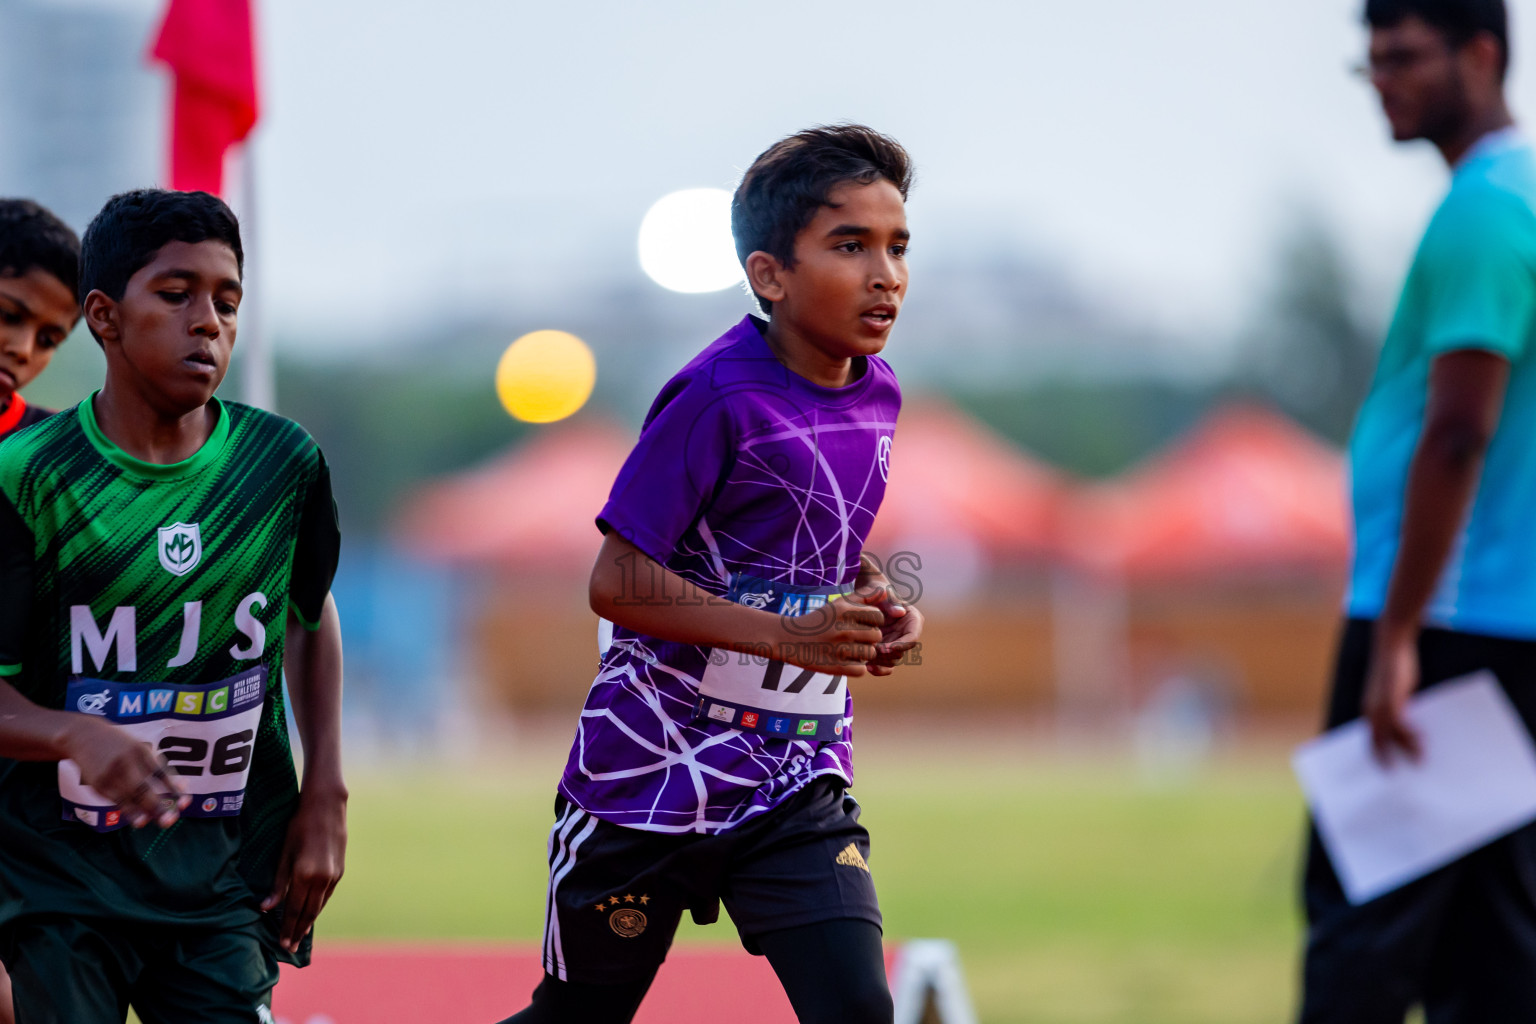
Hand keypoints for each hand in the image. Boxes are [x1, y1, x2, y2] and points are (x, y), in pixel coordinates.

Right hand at [61, 717, 188, 827]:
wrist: (83, 736)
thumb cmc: (119, 745)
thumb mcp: (139, 747)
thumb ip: (158, 766)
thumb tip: (181, 787)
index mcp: (140, 751)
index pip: (160, 773)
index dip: (174, 789)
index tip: (185, 802)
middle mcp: (126, 762)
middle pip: (144, 788)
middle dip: (158, 806)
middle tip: (171, 820)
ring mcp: (110, 774)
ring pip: (129, 797)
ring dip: (144, 812)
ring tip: (157, 822)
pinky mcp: (98, 784)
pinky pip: (116, 801)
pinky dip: (129, 811)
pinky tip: (138, 819)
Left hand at [263, 785, 346, 951]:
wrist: (327, 806)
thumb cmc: (299, 825)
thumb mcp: (284, 853)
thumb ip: (278, 883)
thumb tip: (266, 908)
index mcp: (305, 875)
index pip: (294, 909)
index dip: (288, 928)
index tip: (282, 944)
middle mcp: (323, 879)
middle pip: (309, 912)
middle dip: (299, 931)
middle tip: (290, 948)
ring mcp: (334, 875)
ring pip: (320, 905)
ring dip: (309, 921)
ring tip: (300, 934)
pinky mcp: (339, 870)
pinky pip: (327, 895)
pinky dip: (318, 906)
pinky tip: (312, 911)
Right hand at [777, 590, 885, 675]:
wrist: (789, 639)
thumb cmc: (819, 621)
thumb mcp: (839, 604)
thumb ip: (863, 597)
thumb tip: (884, 591)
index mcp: (846, 611)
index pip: (878, 616)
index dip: (873, 622)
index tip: (861, 624)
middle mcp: (844, 629)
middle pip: (876, 636)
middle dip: (868, 638)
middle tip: (853, 639)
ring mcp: (841, 649)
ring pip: (871, 654)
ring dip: (862, 654)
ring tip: (848, 650)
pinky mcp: (837, 668)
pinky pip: (861, 670)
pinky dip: (855, 668)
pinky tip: (844, 661)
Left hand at [861, 583, 922, 675]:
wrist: (865, 595)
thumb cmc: (875, 589)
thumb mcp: (882, 591)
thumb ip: (890, 601)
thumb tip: (900, 613)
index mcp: (912, 619)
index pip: (912, 637)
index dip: (900, 645)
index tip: (884, 648)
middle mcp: (907, 633)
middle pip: (902, 652)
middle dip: (887, 655)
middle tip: (870, 653)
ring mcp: (896, 642)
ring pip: (893, 660)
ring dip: (881, 662)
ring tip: (867, 659)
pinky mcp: (886, 649)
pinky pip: (887, 665)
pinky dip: (879, 669)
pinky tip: (868, 667)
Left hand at [1362, 625, 1422, 763]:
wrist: (1391, 645)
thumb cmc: (1394, 669)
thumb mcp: (1398, 693)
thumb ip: (1401, 710)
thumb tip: (1411, 728)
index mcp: (1369, 711)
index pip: (1370, 739)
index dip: (1376, 756)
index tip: (1383, 773)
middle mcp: (1370, 711)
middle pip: (1375, 744)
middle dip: (1384, 762)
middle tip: (1397, 781)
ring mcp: (1380, 707)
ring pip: (1388, 738)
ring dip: (1403, 753)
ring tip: (1418, 766)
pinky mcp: (1392, 701)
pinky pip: (1400, 727)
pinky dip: (1410, 738)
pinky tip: (1422, 746)